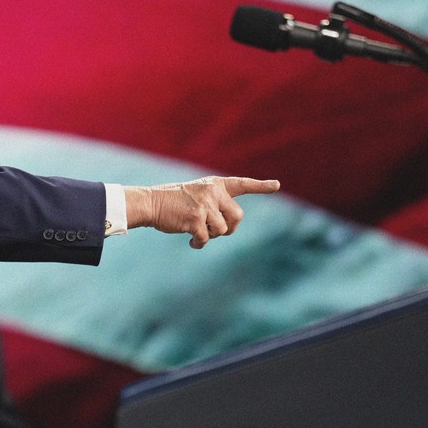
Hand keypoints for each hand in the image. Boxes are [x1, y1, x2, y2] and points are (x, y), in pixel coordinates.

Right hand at [124, 176, 279, 248]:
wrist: (151, 203)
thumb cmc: (172, 202)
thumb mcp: (196, 194)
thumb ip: (214, 203)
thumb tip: (228, 226)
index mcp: (214, 184)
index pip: (241, 184)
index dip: (260, 186)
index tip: (276, 185)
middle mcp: (213, 192)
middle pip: (237, 217)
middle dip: (228, 228)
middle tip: (214, 231)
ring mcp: (205, 205)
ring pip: (222, 230)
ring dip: (211, 236)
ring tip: (196, 233)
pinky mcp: (196, 219)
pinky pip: (206, 239)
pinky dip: (199, 243)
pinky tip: (191, 241)